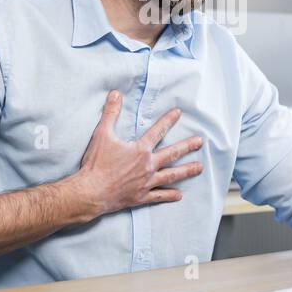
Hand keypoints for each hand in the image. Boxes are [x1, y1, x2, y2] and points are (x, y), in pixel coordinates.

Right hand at [73, 90, 203, 217]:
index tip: (178, 113)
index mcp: (140, 150)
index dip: (168, 120)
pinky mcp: (141, 197)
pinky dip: (170, 195)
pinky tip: (179, 195)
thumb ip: (111, 113)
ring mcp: (146, 182)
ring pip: (171, 175)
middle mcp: (148, 166)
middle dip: (187, 146)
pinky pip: (159, 196)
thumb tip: (115, 94)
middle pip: (172, 154)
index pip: (158, 131)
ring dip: (186, 170)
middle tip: (200, 142)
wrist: (91, 192)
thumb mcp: (102, 134)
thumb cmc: (96, 164)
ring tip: (199, 167)